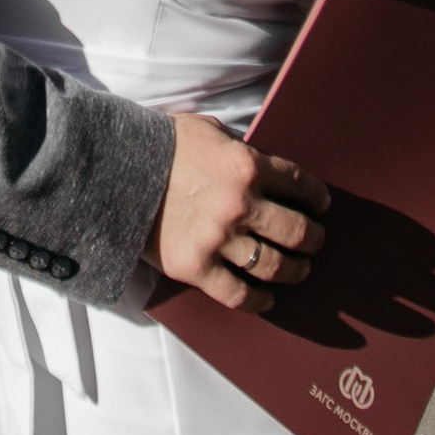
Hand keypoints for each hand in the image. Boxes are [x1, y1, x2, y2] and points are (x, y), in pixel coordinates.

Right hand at [147, 113, 327, 310]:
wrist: (113, 170)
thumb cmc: (161, 145)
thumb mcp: (208, 132)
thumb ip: (240, 150)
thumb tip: (266, 169)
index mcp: (246, 166)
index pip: (300, 184)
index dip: (317, 196)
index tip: (321, 204)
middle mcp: (239, 205)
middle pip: (296, 230)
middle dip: (313, 238)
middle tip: (315, 241)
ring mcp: (218, 239)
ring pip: (274, 265)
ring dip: (295, 270)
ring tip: (299, 270)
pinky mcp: (195, 267)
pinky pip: (238, 294)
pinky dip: (259, 301)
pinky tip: (268, 300)